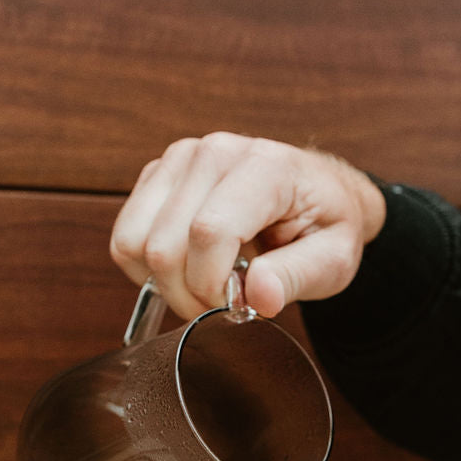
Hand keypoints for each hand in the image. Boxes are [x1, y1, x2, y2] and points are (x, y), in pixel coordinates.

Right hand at [110, 132, 385, 319]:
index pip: (209, 232)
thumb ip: (297, 278)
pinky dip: (148, 268)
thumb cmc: (326, 224)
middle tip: (219, 306)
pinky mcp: (159, 174)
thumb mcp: (333, 259)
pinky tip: (187, 269)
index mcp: (265, 167)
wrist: (319, 193)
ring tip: (204, 287)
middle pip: (164, 244)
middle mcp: (214, 153)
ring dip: (163, 284)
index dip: (211, 286)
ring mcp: (180, 159)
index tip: (235, 306)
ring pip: (134, 242)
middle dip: (187, 294)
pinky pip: (126, 236)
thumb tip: (258, 296)